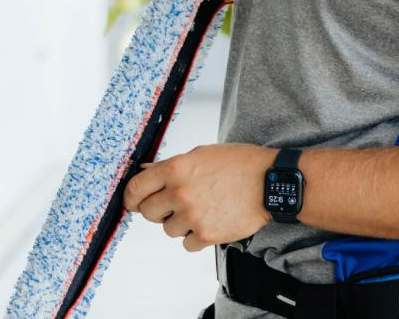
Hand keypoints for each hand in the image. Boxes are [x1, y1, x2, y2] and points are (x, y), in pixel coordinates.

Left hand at [122, 143, 276, 251]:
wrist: (268, 183)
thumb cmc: (237, 164)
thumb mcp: (199, 154)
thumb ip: (169, 166)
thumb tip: (145, 171)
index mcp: (175, 169)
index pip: (136, 187)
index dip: (130, 197)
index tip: (131, 202)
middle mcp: (180, 193)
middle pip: (148, 212)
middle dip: (156, 210)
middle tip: (171, 205)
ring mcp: (193, 216)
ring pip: (168, 229)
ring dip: (179, 223)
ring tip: (199, 210)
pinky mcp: (208, 236)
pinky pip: (187, 244)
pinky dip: (195, 238)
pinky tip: (208, 223)